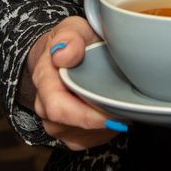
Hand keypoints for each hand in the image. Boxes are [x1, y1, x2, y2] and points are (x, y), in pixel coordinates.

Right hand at [18, 17, 122, 150]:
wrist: (67, 54)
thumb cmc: (72, 42)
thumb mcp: (72, 28)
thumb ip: (69, 38)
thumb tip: (63, 55)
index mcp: (43, 80)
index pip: (58, 108)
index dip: (87, 115)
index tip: (114, 111)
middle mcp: (44, 106)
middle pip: (72, 127)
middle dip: (103, 120)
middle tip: (126, 107)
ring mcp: (55, 123)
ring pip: (83, 137)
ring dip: (105, 126)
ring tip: (119, 104)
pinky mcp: (69, 134)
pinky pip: (89, 141)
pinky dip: (105, 131)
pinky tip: (112, 112)